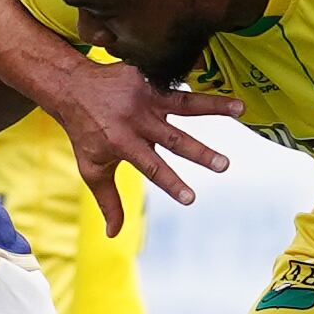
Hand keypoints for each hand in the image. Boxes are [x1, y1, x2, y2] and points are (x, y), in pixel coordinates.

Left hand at [46, 63, 240, 232]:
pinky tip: (224, 84)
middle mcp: (136, 120)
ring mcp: (144, 96)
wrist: (72, 87)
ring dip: (214, 106)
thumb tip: (113, 235)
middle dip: (200, 152)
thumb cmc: (85, 133)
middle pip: (173, 138)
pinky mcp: (149, 78)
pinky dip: (200, 84)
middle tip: (224, 165)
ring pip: (184, 103)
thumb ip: (108, 201)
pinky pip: (178, 82)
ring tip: (241, 109)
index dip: (171, 183)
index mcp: (122, 143)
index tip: (191, 199)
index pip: (151, 167)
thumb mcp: (92, 169)